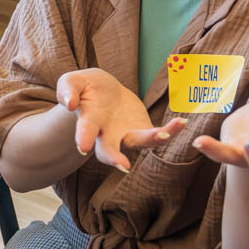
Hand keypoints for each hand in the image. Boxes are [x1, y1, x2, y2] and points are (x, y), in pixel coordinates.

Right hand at [57, 68, 186, 170]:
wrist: (103, 91)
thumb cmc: (85, 88)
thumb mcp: (72, 82)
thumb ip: (67, 90)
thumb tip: (69, 104)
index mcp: (88, 121)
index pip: (85, 131)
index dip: (83, 138)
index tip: (82, 147)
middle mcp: (106, 134)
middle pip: (108, 151)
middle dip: (114, 159)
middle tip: (123, 166)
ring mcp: (126, 134)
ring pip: (139, 142)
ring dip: (152, 139)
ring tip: (164, 133)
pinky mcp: (143, 129)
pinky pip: (159, 134)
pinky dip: (171, 131)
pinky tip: (181, 122)